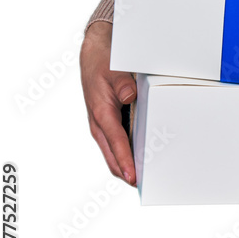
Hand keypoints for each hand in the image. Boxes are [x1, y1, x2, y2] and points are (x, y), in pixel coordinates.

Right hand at [79, 21, 136, 185]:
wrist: (94, 53)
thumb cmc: (103, 63)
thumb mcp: (115, 70)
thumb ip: (124, 84)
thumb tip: (130, 96)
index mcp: (101, 113)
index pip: (116, 143)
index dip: (125, 161)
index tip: (134, 176)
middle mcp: (99, 123)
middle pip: (113, 156)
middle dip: (126, 172)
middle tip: (145, 184)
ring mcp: (102, 124)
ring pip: (113, 152)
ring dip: (126, 165)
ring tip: (144, 177)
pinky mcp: (107, 121)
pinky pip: (116, 142)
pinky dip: (125, 153)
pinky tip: (139, 157)